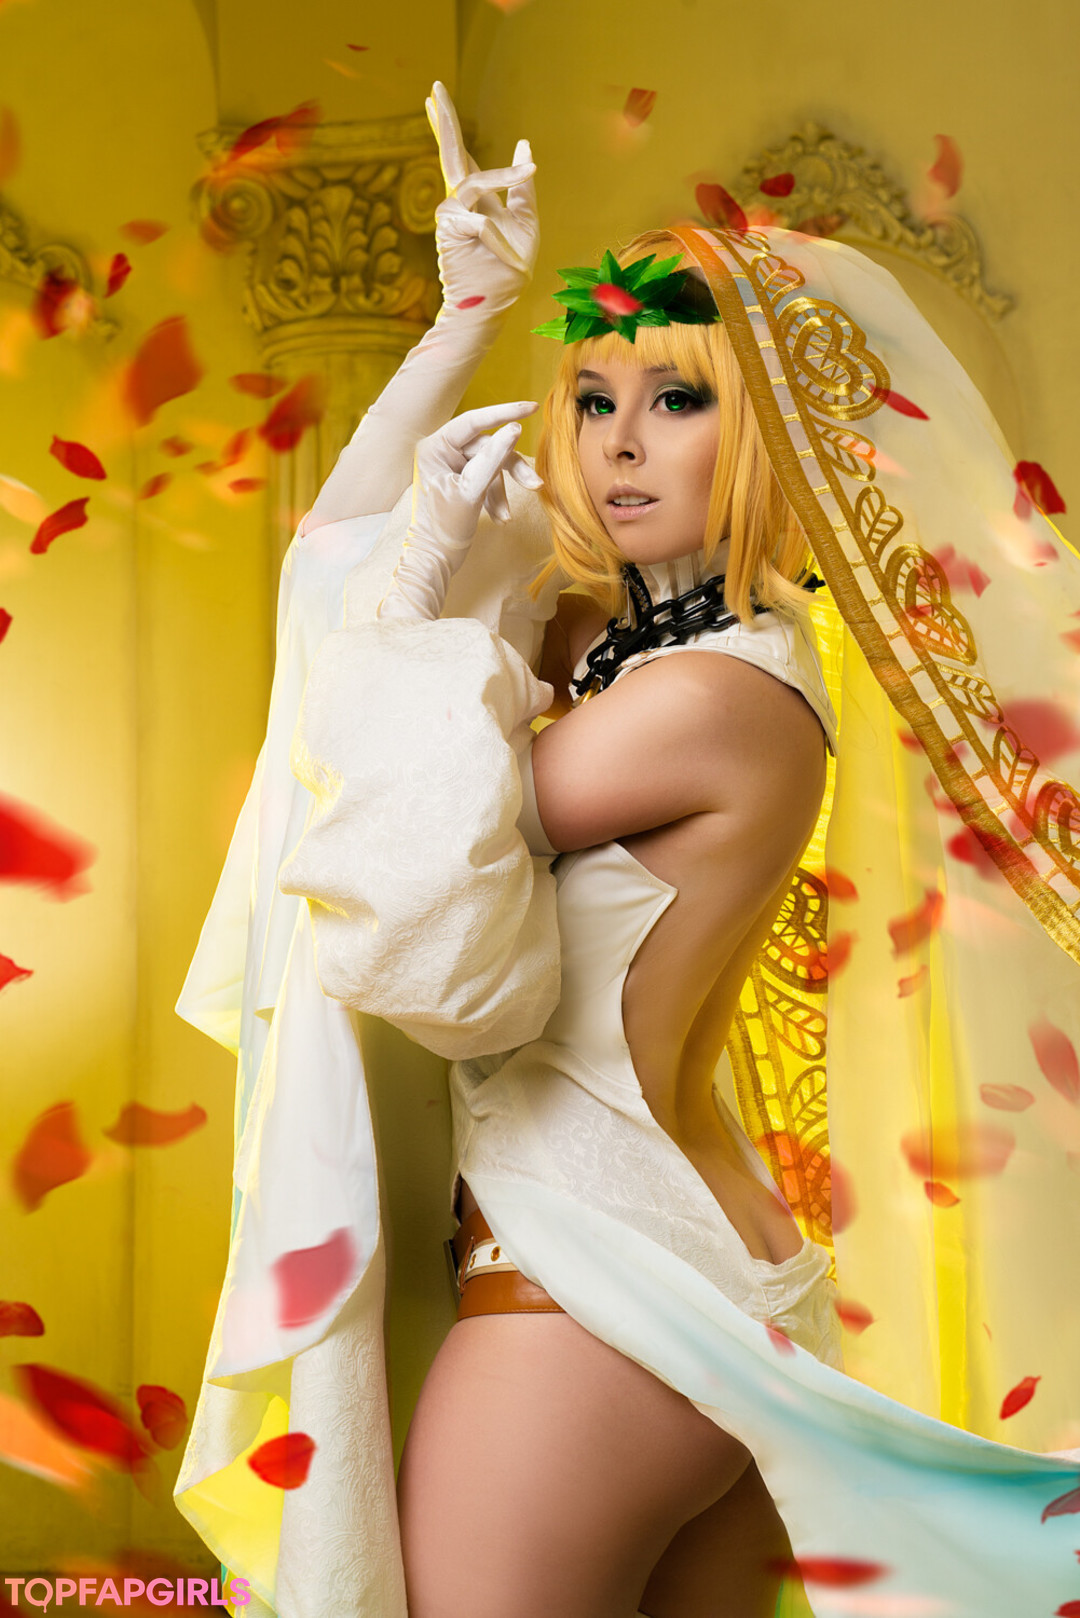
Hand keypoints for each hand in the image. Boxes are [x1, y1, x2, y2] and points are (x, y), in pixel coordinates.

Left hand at [378, 401, 543, 621]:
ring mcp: (453, 467)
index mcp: (435, 447)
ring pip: (492, 464)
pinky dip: (497, 497)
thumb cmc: (444, 528)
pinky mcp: (463, 482)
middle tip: (534, 484)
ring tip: (507, 516)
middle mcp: (442, 452)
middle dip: (510, 469)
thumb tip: (514, 429)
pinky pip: (489, 479)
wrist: (435, 561)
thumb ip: (492, 459)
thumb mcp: (471, 491)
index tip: (531, 408)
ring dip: (504, 489)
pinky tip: (500, 517)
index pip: (474, 421)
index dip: (504, 413)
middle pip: (488, 447)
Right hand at [426, 81, 538, 316]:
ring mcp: (450, 217)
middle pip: (450, 154)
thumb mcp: (526, 221)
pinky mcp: (448, 232)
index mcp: (477, 198)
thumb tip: (523, 145)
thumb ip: (522, 187)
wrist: (496, 303)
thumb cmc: (509, 269)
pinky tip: (502, 249)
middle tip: (434, 87)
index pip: (463, 157)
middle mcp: (459, 203)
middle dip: (444, 121)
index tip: (435, 96)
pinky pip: (478, 219)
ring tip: (528, 173)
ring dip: (502, 179)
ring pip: (473, 181)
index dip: (449, 127)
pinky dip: (495, 234)